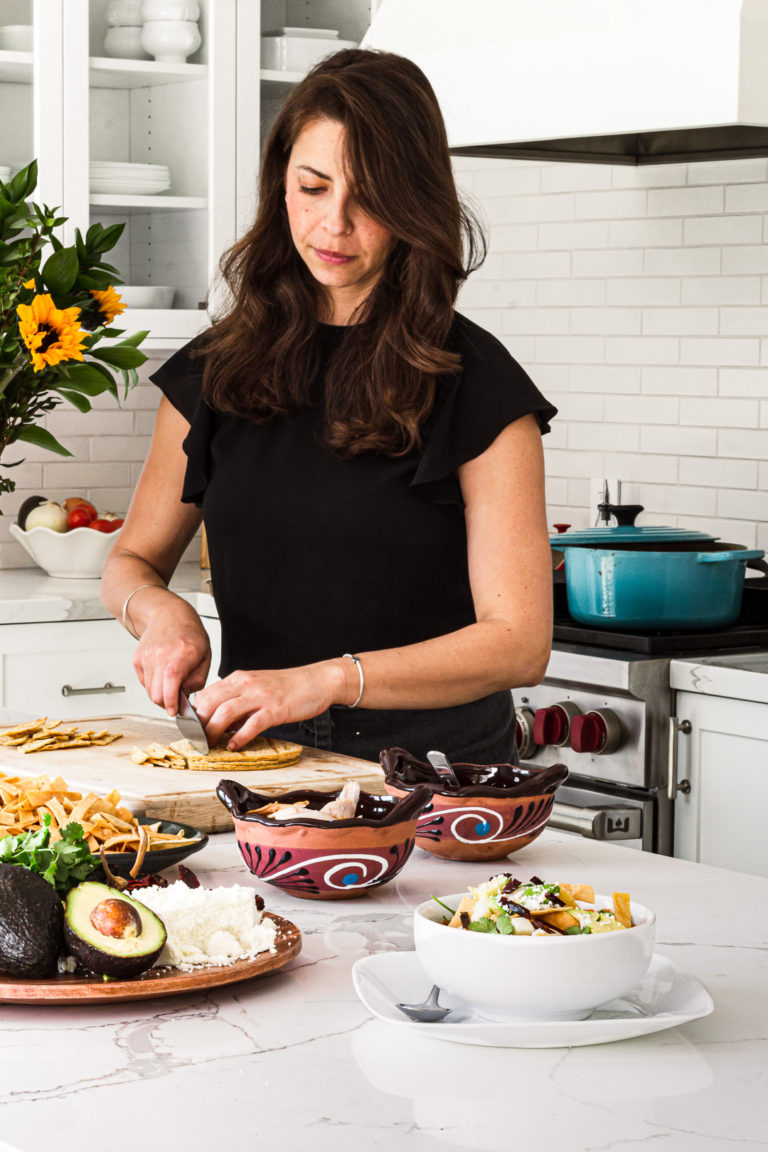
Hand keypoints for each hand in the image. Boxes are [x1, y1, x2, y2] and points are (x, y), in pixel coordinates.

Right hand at [132, 598, 211, 715]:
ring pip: (149, 691)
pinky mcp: (137, 659)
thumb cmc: (190, 634)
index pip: (171, 683)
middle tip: (176, 700)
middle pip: (156, 694)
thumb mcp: (205, 656)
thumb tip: (184, 697)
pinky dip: (153, 684)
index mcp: (181, 654)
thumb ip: (198, 680)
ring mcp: (146, 657)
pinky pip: (143, 682)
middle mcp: (160, 655)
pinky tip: (162, 673)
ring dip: (160, 693)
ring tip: (171, 683)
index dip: (172, 702)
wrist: (168, 615)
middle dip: (166, 703)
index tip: (175, 712)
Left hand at [193, 662, 345, 749]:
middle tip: (196, 740)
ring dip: (213, 731)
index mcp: (239, 678)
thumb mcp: (258, 688)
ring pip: (225, 712)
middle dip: (198, 724)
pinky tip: (234, 746)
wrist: (318, 680)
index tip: (192, 729)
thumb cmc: (289, 686)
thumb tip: (223, 723)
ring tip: (209, 745)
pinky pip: (252, 724)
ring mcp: (260, 696)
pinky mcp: (275, 709)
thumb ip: (239, 701)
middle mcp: (246, 684)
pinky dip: (240, 737)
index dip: (195, 713)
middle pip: (210, 702)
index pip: (206, 694)